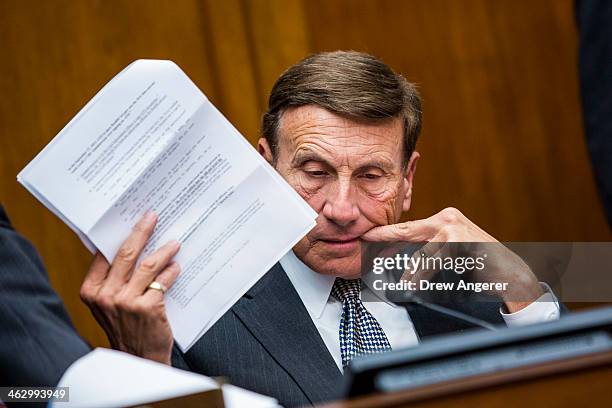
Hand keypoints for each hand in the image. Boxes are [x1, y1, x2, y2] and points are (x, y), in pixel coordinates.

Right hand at [80, 211, 180, 363]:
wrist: (138, 358)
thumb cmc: (126, 327)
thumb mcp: (108, 303)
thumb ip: (113, 279)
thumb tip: (130, 244)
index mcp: (91, 290)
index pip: (105, 254)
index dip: (121, 234)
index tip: (134, 218)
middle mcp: (105, 295)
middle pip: (126, 253)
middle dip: (142, 231)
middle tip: (153, 216)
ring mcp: (126, 301)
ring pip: (147, 264)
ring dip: (163, 250)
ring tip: (174, 243)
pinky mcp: (147, 308)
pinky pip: (163, 281)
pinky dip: (172, 271)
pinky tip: (177, 266)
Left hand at [363, 207, 542, 311]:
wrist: (510, 274)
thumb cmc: (478, 266)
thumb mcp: (450, 252)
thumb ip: (429, 249)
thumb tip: (401, 258)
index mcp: (443, 219)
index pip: (409, 227)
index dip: (387, 233)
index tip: (368, 236)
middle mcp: (447, 219)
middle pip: (408, 231)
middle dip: (384, 237)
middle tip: (365, 239)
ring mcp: (455, 228)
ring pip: (422, 253)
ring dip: (410, 272)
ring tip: (402, 284)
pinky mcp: (462, 241)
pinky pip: (435, 262)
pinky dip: (424, 276)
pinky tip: (415, 284)